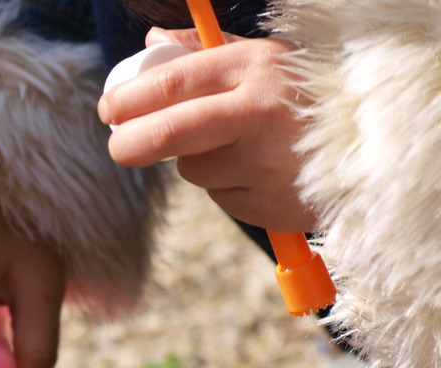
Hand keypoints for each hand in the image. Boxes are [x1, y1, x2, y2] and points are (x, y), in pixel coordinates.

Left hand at [98, 28, 317, 232]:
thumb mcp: (267, 58)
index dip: (128, 100)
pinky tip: (260, 171)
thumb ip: (205, 52)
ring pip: (194, 170)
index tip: (109, 109)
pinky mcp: (270, 204)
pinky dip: (229, 187)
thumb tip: (151, 42)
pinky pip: (222, 198)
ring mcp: (265, 163)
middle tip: (117, 148)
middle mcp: (259, 114)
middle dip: (130, 144)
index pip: (171, 83)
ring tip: (240, 147)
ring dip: (199, 162)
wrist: (378, 142)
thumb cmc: (309, 93)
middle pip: (168, 134)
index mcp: (254, 68)